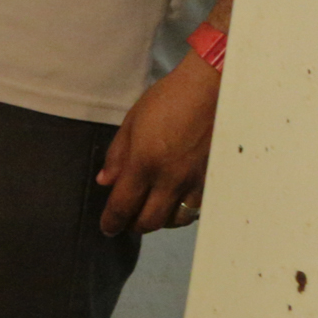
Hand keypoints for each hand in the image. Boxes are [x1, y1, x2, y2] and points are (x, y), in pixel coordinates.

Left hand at [97, 54, 220, 235]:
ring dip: (159, 220)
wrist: (210, 89)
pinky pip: (195, 208)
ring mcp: (194, 182)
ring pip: (174, 219)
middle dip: (133, 225)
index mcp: (145, 163)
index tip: (106, 228)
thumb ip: (117, 155)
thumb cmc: (167, 100)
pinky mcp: (212, 179)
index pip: (123, 205)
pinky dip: (180, 211)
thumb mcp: (132, 122)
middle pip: (149, 221)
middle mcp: (170, 179)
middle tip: (126, 221)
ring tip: (150, 210)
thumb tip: (105, 181)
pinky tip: (174, 202)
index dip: (112, 221)